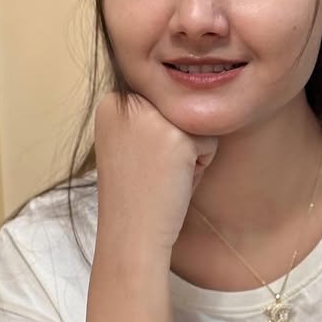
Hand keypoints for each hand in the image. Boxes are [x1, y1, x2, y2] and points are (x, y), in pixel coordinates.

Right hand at [94, 93, 217, 250]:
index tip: (139, 163)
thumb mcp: (130, 141)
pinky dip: (199, 167)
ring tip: (163, 178)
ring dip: (189, 155)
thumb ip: (146, 116)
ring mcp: (152, 117)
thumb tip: (187, 87)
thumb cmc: (135, 194)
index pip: (161, 104)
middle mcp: (128, 101)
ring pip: (197, 125)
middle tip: (153, 173)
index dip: (159, 139)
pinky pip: (209, 143)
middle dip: (176, 143)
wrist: (131, 233)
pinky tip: (173, 184)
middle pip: (181, 111)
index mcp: (112, 101)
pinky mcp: (177, 136)